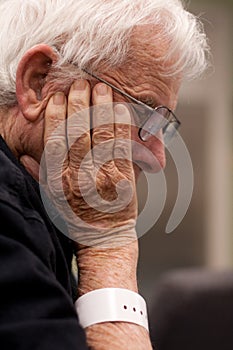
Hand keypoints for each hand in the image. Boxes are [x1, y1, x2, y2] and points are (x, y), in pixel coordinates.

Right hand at [41, 79, 136, 247]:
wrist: (104, 239)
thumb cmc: (75, 218)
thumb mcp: (50, 199)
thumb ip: (40, 175)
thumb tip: (26, 154)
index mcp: (58, 181)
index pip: (55, 140)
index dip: (56, 115)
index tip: (57, 97)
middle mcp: (79, 176)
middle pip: (78, 131)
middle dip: (79, 103)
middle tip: (81, 83)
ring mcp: (104, 177)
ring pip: (101, 134)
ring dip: (101, 107)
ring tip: (101, 88)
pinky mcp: (125, 178)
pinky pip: (122, 146)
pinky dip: (122, 125)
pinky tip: (120, 108)